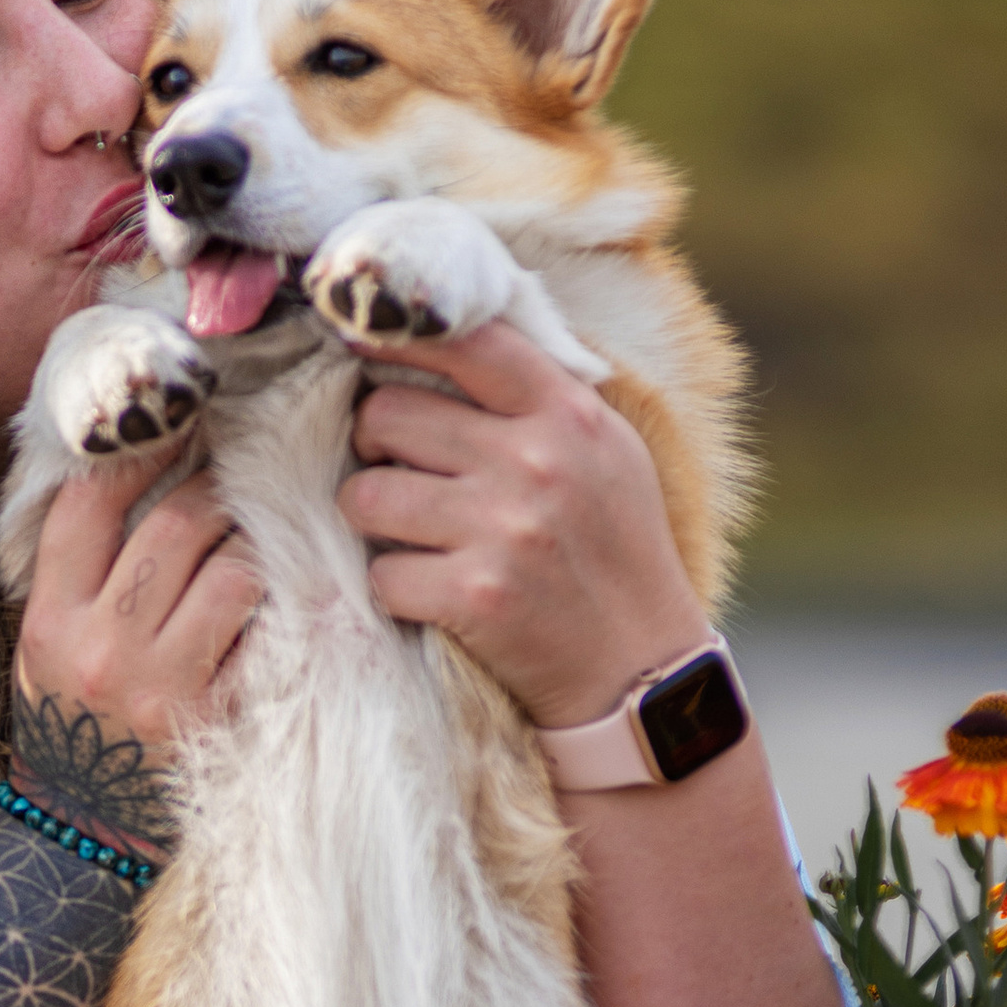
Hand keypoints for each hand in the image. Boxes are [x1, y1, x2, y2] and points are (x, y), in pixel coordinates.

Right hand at [13, 459, 257, 853]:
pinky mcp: (215, 719)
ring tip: (252, 541)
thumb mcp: (44, 644)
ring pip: (231, 571)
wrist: (80, 828)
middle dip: (213, 492)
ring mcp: (164, 687)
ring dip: (252, 545)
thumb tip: (128, 472)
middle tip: (230, 482)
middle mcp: (103, 649)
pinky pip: (265, 634)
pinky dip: (276, 607)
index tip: (170, 431)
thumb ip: (76, 570)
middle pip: (174, 528)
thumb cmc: (68, 718)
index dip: (135, 455)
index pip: (89, 508)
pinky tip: (275, 598)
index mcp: (51, 620)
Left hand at [336, 322, 707, 729]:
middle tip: (398, 468)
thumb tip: (441, 339)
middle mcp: (535, 462)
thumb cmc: (614, 550)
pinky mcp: (475, 597)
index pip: (465, 341)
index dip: (398, 337)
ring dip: (372, 516)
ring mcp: (503, 530)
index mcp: (567, 414)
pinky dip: (395, 588)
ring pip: (365, 494)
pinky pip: (381, 574)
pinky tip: (432, 591)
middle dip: (375, 444)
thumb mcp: (604, 450)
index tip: (364, 344)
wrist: (641, 668)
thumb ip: (537, 395)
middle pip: (386, 414)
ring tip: (408, 532)